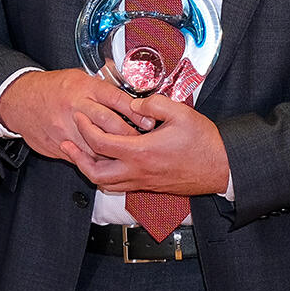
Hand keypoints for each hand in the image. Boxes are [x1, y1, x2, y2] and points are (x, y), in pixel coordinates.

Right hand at [0, 70, 148, 163]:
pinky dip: (96, 160)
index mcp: (83, 88)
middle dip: (130, 135)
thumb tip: (130, 88)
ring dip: (115, 151)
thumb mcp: (78, 77)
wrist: (19, 100)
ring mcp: (66, 128)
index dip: (135, 112)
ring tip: (128, 153)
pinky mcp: (58, 145)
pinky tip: (107, 161)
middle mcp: (76, 107)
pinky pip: (81, 157)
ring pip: (97, 145)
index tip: (149, 120)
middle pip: (109, 124)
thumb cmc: (52, 88)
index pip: (115, 100)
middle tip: (143, 140)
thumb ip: (103, 86)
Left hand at [67, 95, 230, 195]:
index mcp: (141, 151)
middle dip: (76, 156)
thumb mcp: (180, 112)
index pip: (100, 142)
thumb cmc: (204, 142)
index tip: (80, 115)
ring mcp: (142, 181)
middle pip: (94, 171)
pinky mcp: (149, 186)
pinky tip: (106, 163)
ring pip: (105, 183)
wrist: (221, 168)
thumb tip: (133, 105)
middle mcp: (137, 171)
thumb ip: (152, 104)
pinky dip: (105, 176)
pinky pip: (119, 185)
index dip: (85, 127)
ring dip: (89, 169)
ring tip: (80, 155)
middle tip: (68, 142)